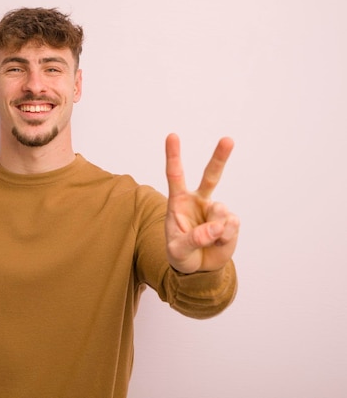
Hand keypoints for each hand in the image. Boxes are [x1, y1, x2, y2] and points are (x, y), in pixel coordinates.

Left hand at [165, 133, 239, 273]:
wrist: (199, 269)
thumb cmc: (181, 255)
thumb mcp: (178, 251)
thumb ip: (193, 240)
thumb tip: (215, 228)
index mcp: (179, 202)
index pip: (175, 176)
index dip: (173, 156)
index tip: (172, 136)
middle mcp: (198, 201)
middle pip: (211, 175)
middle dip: (220, 157)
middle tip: (228, 140)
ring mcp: (216, 210)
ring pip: (221, 212)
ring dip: (216, 230)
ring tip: (208, 241)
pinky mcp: (230, 222)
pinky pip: (232, 226)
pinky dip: (225, 238)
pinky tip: (219, 242)